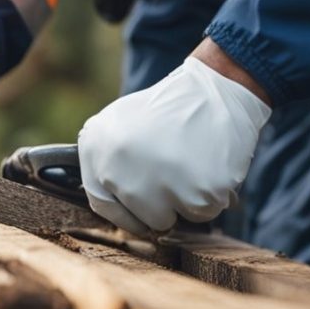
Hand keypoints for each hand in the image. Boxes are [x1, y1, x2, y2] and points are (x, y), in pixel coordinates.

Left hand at [77, 56, 271, 234]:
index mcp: (94, 151)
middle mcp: (117, 172)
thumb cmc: (169, 108)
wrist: (215, 90)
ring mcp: (156, 187)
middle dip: (162, 203)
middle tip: (176, 173)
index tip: (142, 213)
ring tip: (193, 163)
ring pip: (175, 218)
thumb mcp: (119, 123)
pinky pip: (204, 212)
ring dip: (188, 200)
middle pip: (143, 218)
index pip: (102, 204)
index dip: (125, 214)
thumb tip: (113, 202)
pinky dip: (212, 195)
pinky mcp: (196, 194)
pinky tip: (210, 164)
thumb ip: (107, 161)